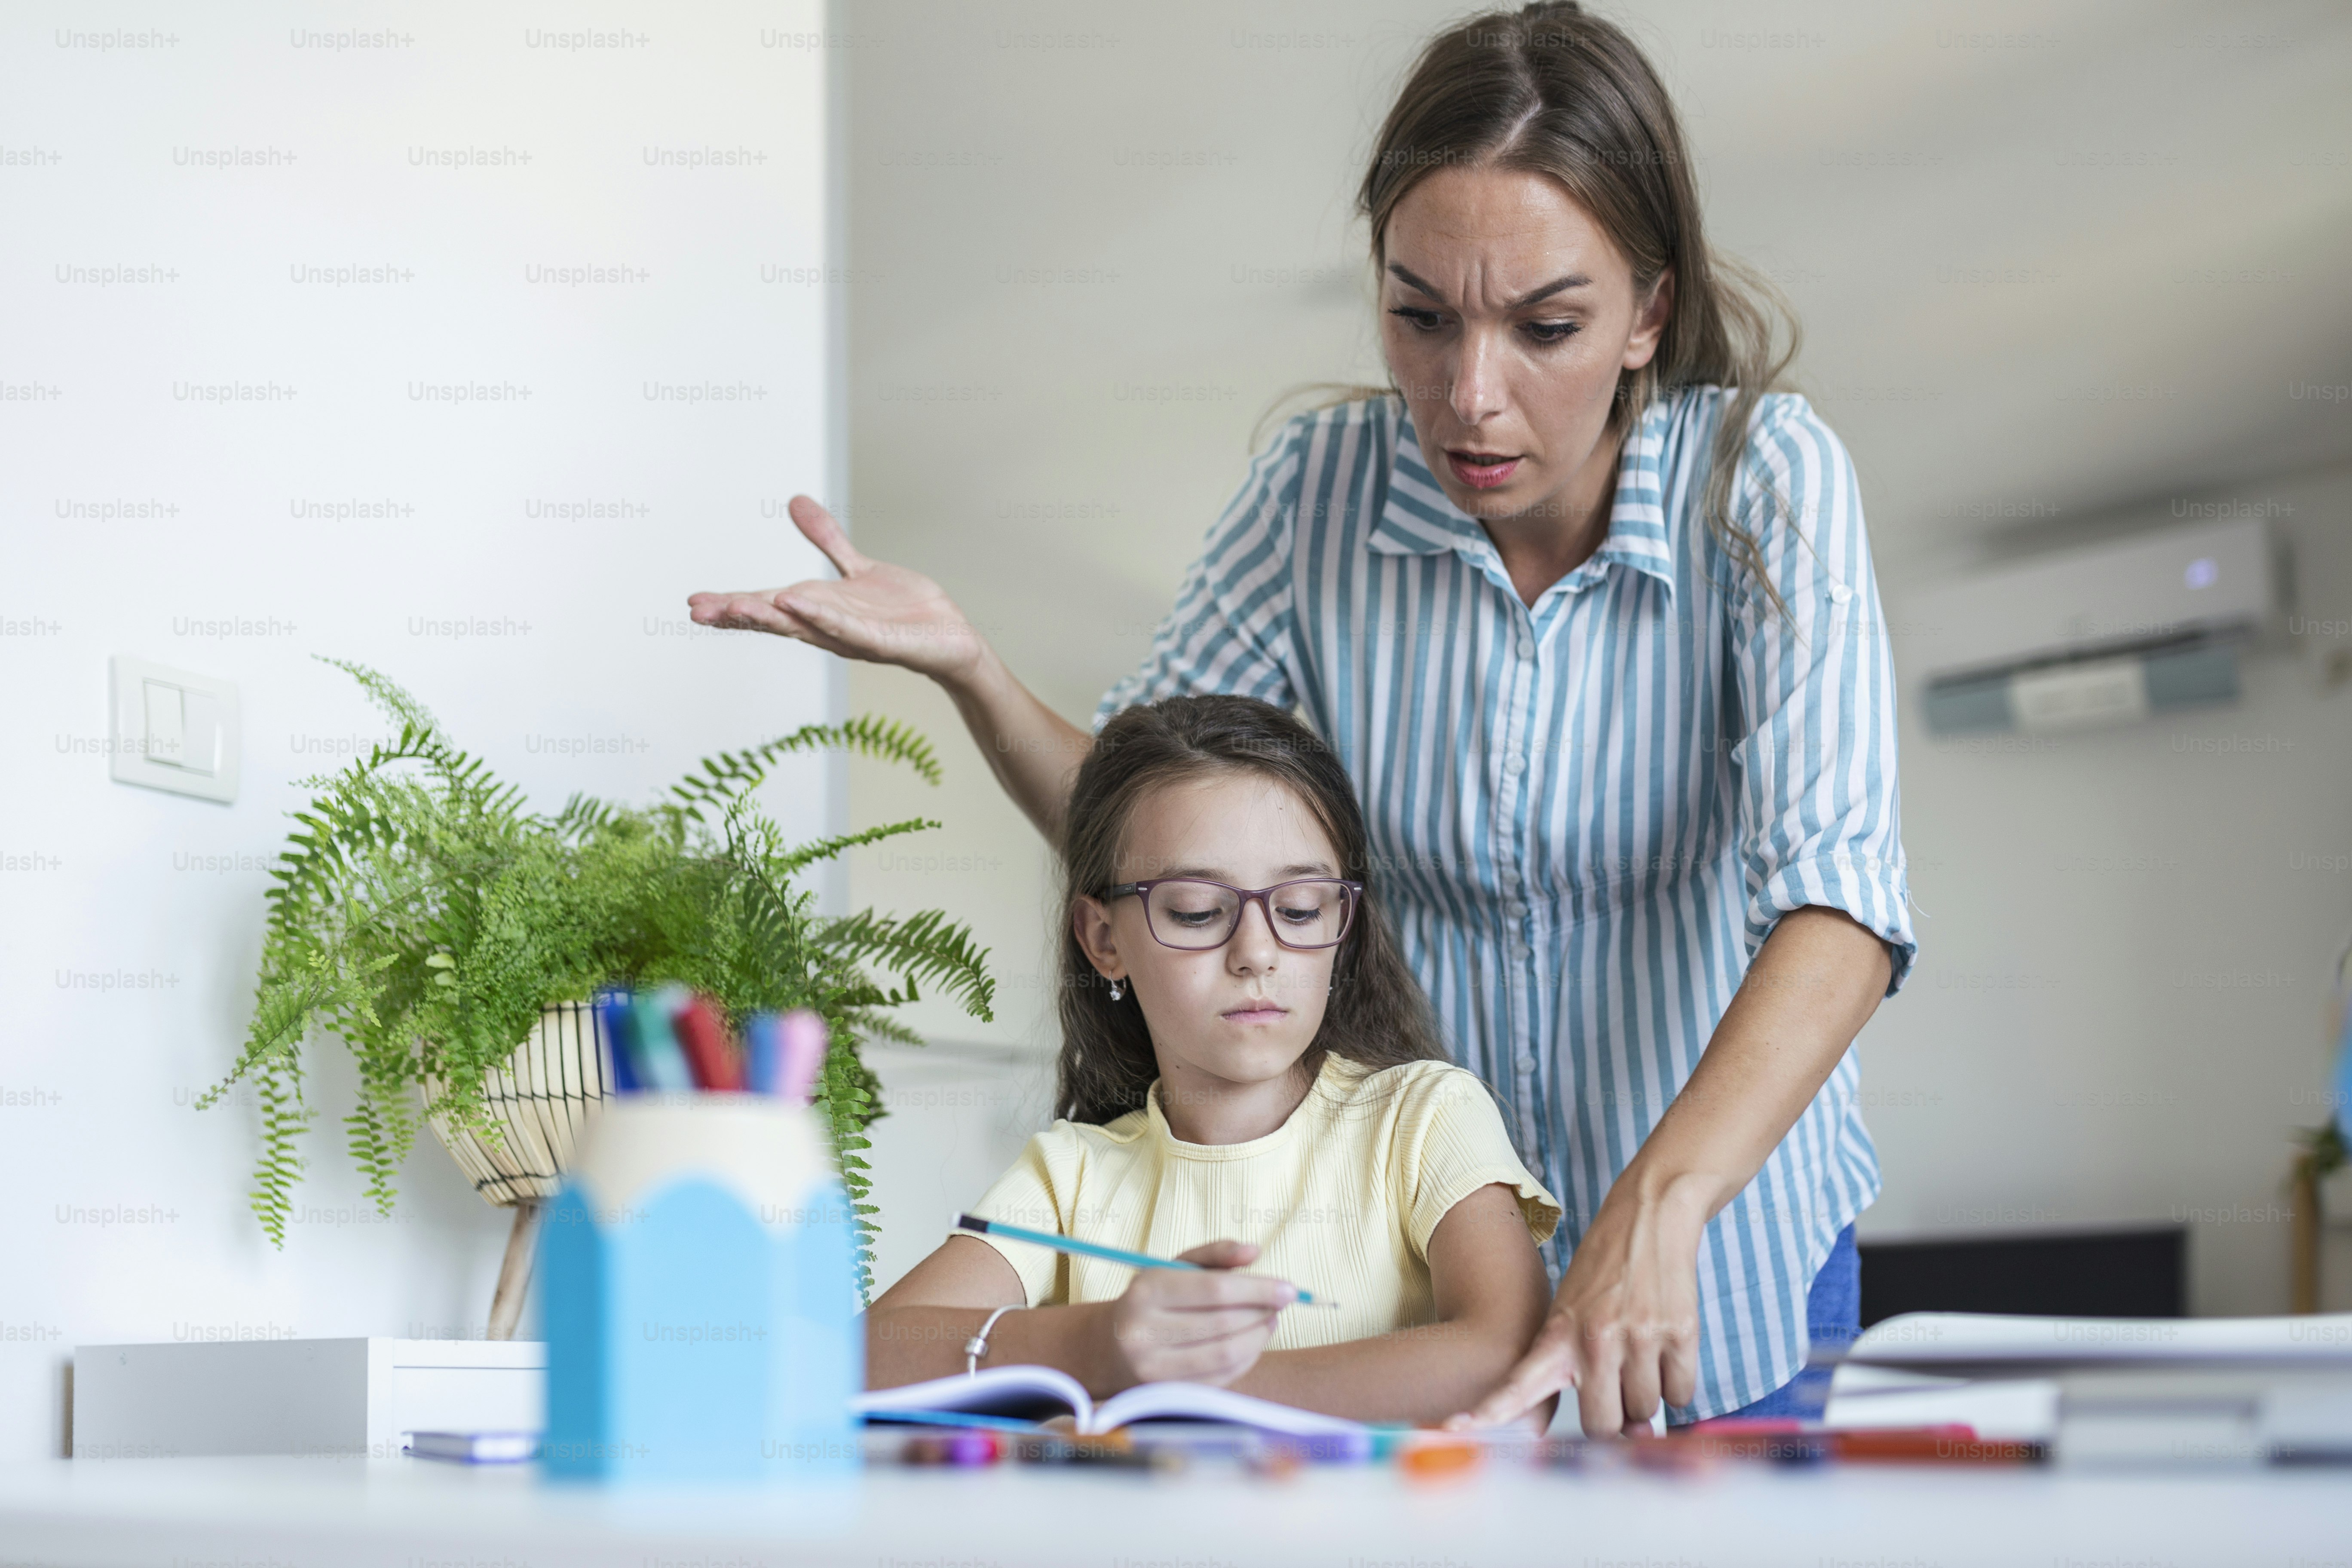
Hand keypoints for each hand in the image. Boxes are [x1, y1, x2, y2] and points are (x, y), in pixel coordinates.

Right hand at [686, 495, 986, 683]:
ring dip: (770, 617)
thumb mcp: (860, 568)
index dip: (733, 603)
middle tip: (699, 610)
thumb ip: (827, 539)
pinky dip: (820, 616)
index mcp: (819, 609)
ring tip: (736, 605)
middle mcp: (829, 627)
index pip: (768, 606)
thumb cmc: (905, 611)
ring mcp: (853, 637)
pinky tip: (794, 602)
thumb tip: (795, 502)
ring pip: (803, 626)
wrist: (951, 637)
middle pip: (776, 619)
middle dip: (737, 615)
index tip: (695, 602)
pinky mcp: (881, 643)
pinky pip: (846, 629)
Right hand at [1095, 1241, 1294, 1390]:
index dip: (1258, 1289)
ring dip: (1259, 1337)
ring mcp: (1154, 1369)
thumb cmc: (1152, 1300)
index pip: (1216, 1290)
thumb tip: (1254, 1251)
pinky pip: (1222, 1378)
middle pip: (1225, 1323)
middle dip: (1262, 1312)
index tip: (1289, 1289)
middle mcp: (1144, 1332)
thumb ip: (1216, 1253)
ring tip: (1269, 1321)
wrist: (1109, 1347)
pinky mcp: (1167, 1394)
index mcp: (1147, 1291)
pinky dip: (1246, 1359)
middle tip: (1280, 1304)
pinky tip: (1252, 1342)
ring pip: (1227, 1354)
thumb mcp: (1174, 1266)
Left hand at [1446, 1181, 1705, 1436]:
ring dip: (1647, 1396)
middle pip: (1603, 1426)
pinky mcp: (1679, 1333)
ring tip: (1641, 1354)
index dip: (1488, 1412)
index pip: (1517, 1384)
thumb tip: (1626, 1427)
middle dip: (1615, 1419)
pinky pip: (1681, 1393)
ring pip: (1645, 1410)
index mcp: (1558, 1334)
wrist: (1649, 1213)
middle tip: (1618, 1390)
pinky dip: (1676, 1382)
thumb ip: (1579, 1365)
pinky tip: (1664, 1349)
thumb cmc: (1605, 1266)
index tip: (1452, 1428)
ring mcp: (1639, 1337)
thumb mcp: (1570, 1306)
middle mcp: (1595, 1340)